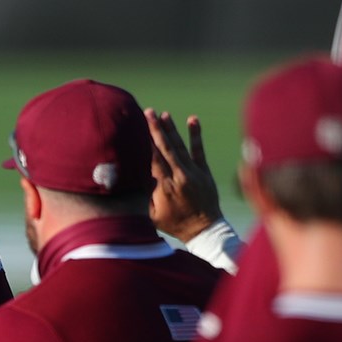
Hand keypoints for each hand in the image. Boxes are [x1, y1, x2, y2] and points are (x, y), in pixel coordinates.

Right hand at [147, 109, 222, 242]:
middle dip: (155, 128)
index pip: (153, 159)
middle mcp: (179, 176)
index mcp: (164, 187)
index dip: (146, 142)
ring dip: (171, 129)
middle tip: (148, 111)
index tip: (137, 127)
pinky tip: (192, 120)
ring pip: (180, 146)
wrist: (204, 230)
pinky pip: (199, 150)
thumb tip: (138, 175)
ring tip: (164, 114)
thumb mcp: (153, 214)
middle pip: (165, 148)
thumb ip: (146, 194)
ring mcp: (193, 172)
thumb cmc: (174, 224)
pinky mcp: (204, 171)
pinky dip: (196, 135)